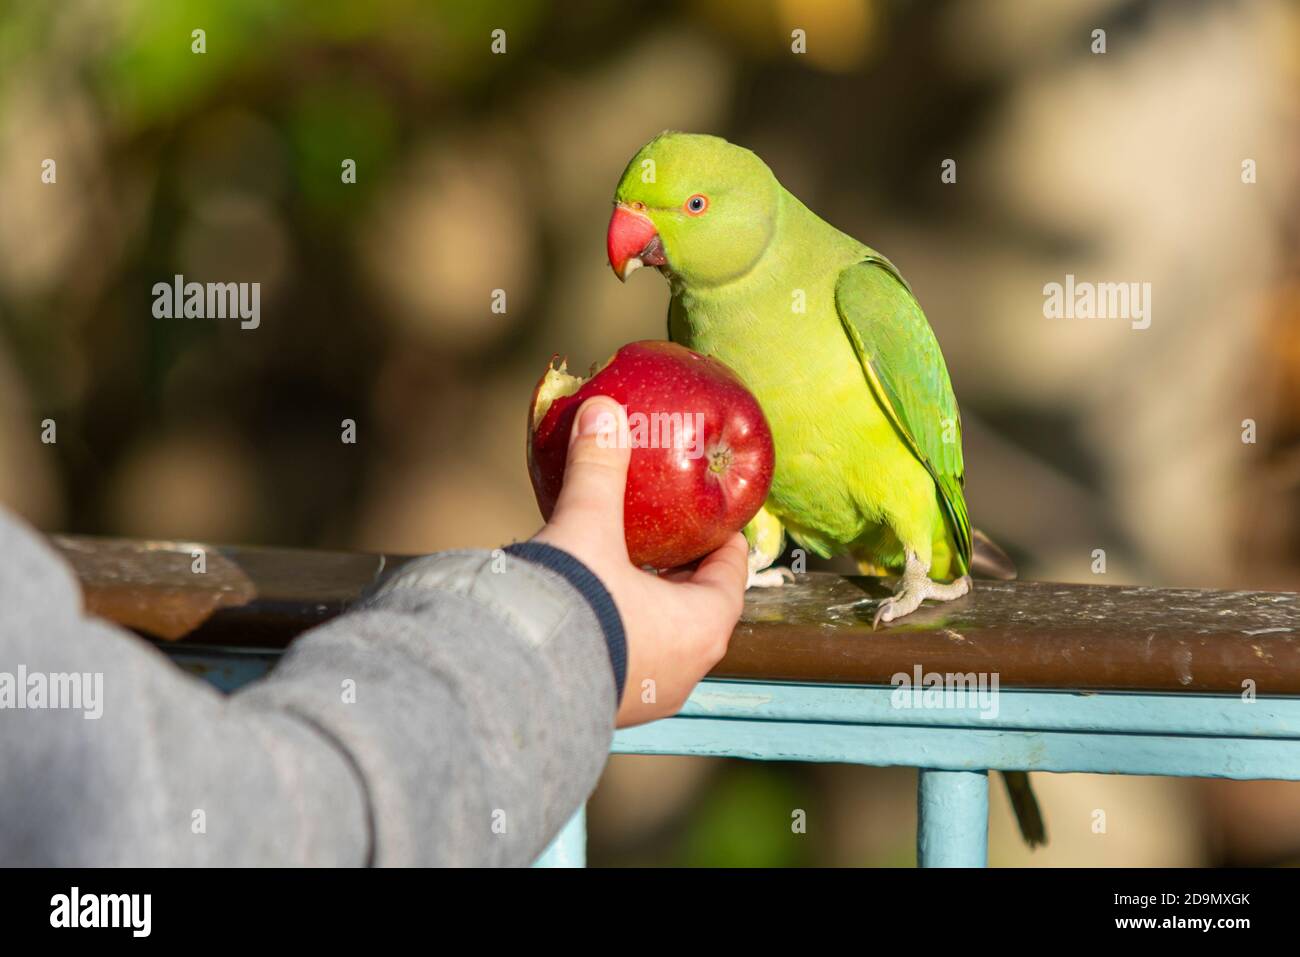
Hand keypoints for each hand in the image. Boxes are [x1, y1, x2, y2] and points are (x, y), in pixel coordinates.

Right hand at [532, 396, 746, 727]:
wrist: (514, 684)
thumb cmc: (575, 606)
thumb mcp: (588, 527)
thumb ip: (598, 469)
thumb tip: (604, 408)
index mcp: (701, 626)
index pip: (731, 576)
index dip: (723, 541)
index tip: (710, 517)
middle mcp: (685, 669)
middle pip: (698, 608)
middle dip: (681, 571)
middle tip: (664, 535)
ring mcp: (648, 697)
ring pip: (663, 639)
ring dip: (648, 605)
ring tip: (621, 569)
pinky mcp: (610, 709)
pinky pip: (628, 660)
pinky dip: (619, 631)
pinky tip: (588, 609)